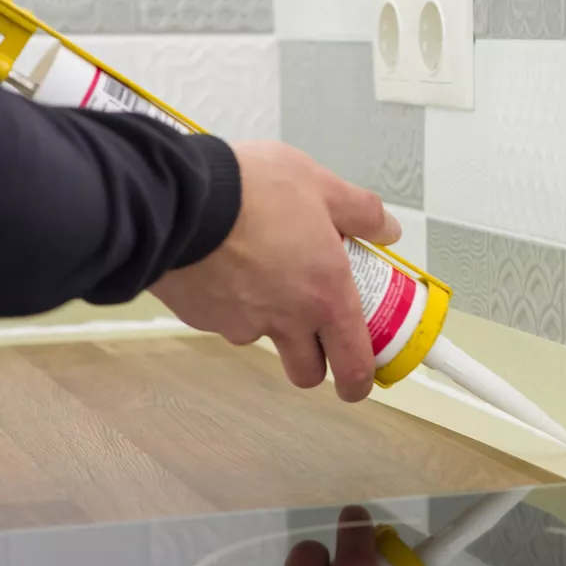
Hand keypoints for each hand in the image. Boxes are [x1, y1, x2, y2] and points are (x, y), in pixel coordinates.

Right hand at [149, 141, 401, 402]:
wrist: (179, 197)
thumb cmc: (253, 190)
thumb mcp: (320, 184)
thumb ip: (359, 211)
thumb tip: (386, 229)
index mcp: (326, 296)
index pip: (353, 365)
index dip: (359, 381)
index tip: (359, 380)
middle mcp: (286, 320)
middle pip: (306, 371)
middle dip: (314, 361)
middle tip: (313, 328)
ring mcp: (241, 323)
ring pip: (261, 338)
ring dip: (266, 318)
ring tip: (258, 269)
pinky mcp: (203, 317)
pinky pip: (223, 317)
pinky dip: (228, 299)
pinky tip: (223, 261)